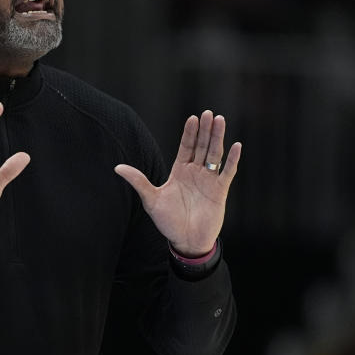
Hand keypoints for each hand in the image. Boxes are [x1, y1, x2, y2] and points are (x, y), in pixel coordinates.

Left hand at [114, 110, 241, 255]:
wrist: (186, 241)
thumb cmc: (168, 221)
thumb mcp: (151, 199)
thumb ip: (138, 181)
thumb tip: (117, 167)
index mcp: (180, 171)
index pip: (186, 147)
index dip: (190, 133)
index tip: (193, 118)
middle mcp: (195, 173)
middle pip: (202, 146)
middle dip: (205, 130)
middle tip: (209, 113)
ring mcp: (208, 180)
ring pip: (215, 155)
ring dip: (218, 138)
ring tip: (220, 121)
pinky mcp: (220, 191)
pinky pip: (227, 172)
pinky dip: (232, 160)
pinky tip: (237, 146)